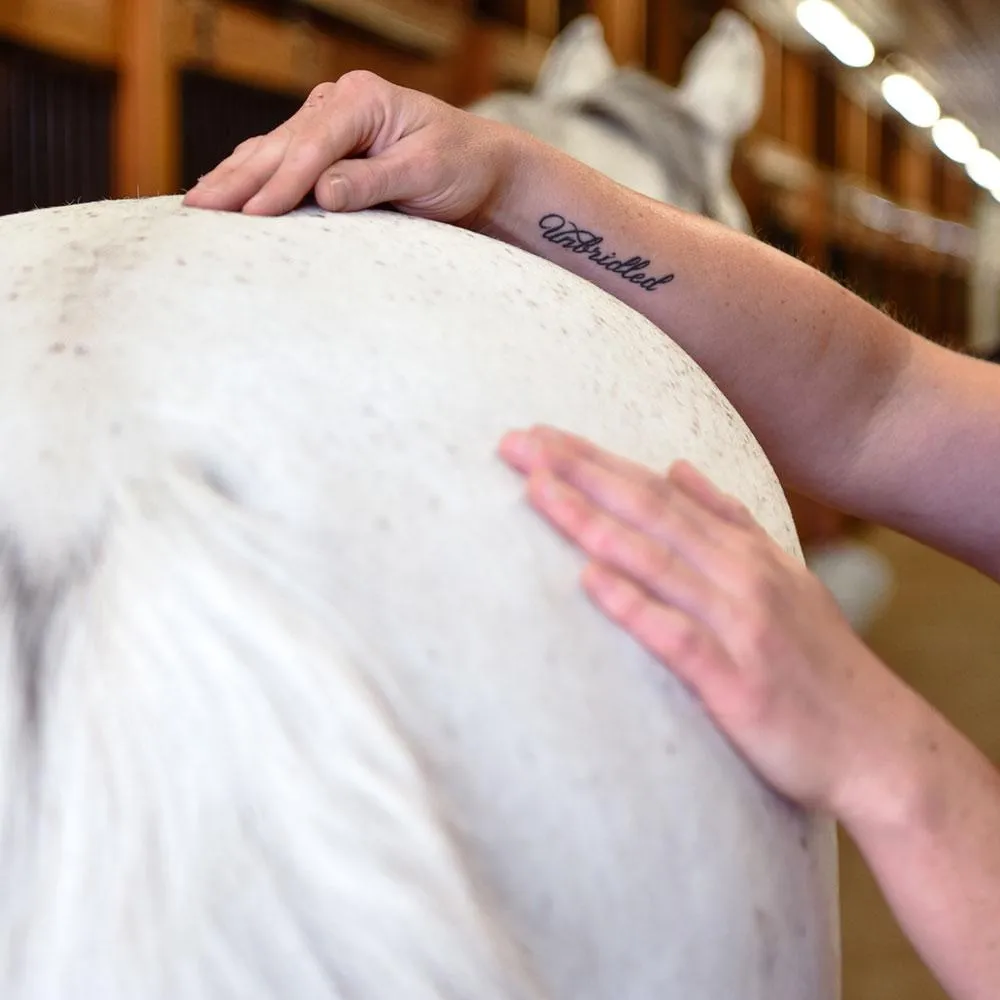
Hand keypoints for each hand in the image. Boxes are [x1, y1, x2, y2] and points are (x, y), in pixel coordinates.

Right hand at [182, 70, 522, 227]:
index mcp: (364, 100)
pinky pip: (280, 162)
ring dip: (233, 179)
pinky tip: (223, 194)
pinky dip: (251, 179)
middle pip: (279, 144)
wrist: (481, 169)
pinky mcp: (326, 148)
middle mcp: (338, 103)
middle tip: (198, 210)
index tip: (254, 213)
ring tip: (196, 206)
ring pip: (270, 151)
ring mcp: (328, 123)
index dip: (281, 181)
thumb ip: (373, 182)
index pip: (312, 145)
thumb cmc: (461, 166)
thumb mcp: (425, 173)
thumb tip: (322, 194)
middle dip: (238, 179)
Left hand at [499, 424, 936, 822]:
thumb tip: (680, 468)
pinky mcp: (736, 682)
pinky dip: (632, 604)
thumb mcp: (784, 575)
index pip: (657, 490)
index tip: (542, 436)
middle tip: (518, 442)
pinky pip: (675, 636)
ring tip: (537, 490)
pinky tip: (589, 580)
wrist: (880, 745)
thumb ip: (730, 519)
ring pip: (654, 561)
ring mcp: (739, 625)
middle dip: (579, 472)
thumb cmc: (819, 662)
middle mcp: (739, 575)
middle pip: (647, 511)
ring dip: (592, 522)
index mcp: (743, 550)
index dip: (597, 460)